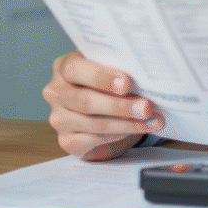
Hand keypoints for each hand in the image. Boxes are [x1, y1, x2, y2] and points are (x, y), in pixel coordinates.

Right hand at [42, 50, 164, 159]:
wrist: (100, 111)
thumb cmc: (107, 83)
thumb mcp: (110, 69)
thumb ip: (118, 68)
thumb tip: (144, 75)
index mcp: (64, 67)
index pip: (76, 69)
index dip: (101, 77)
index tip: (126, 83)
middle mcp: (56, 92)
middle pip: (85, 101)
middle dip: (120, 106)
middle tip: (146, 107)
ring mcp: (59, 118)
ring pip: (94, 123)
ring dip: (127, 123)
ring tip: (152, 120)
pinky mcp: (66, 141)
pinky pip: (95, 140)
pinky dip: (120, 134)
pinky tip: (138, 129)